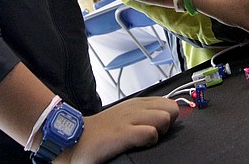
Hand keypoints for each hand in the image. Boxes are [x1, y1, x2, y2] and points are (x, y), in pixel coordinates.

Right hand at [63, 97, 178, 163]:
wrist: (76, 138)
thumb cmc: (102, 130)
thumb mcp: (125, 115)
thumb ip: (144, 114)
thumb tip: (163, 119)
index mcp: (138, 103)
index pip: (169, 102)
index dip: (168, 117)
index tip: (159, 128)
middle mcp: (137, 107)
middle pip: (172, 109)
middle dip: (168, 124)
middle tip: (154, 134)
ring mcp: (130, 119)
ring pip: (165, 118)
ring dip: (160, 132)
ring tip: (145, 140)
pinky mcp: (124, 133)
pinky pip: (150, 134)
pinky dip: (149, 141)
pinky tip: (138, 145)